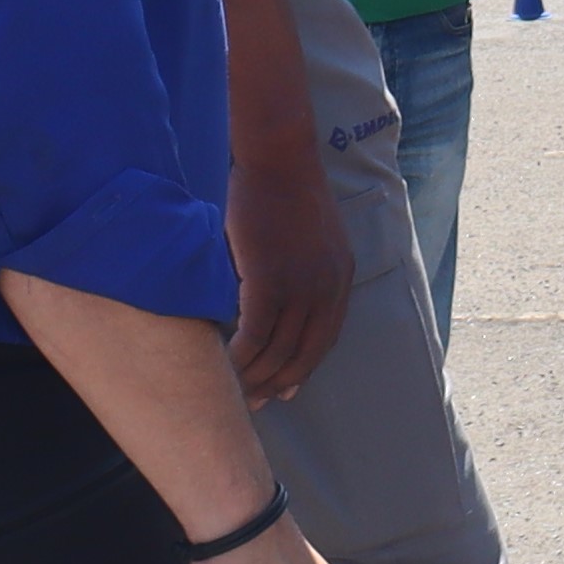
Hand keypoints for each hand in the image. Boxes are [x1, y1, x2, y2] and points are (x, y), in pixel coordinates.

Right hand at [222, 139, 355, 403]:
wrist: (279, 159)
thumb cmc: (284, 191)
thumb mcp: (312, 237)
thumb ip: (305, 270)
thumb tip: (281, 294)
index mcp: (339, 281)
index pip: (324, 340)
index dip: (302, 368)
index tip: (284, 390)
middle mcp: (327, 290)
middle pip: (302, 353)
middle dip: (276, 383)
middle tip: (252, 404)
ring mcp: (301, 287)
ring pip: (276, 349)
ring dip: (254, 376)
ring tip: (232, 391)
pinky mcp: (270, 279)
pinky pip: (255, 332)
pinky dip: (240, 355)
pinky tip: (223, 367)